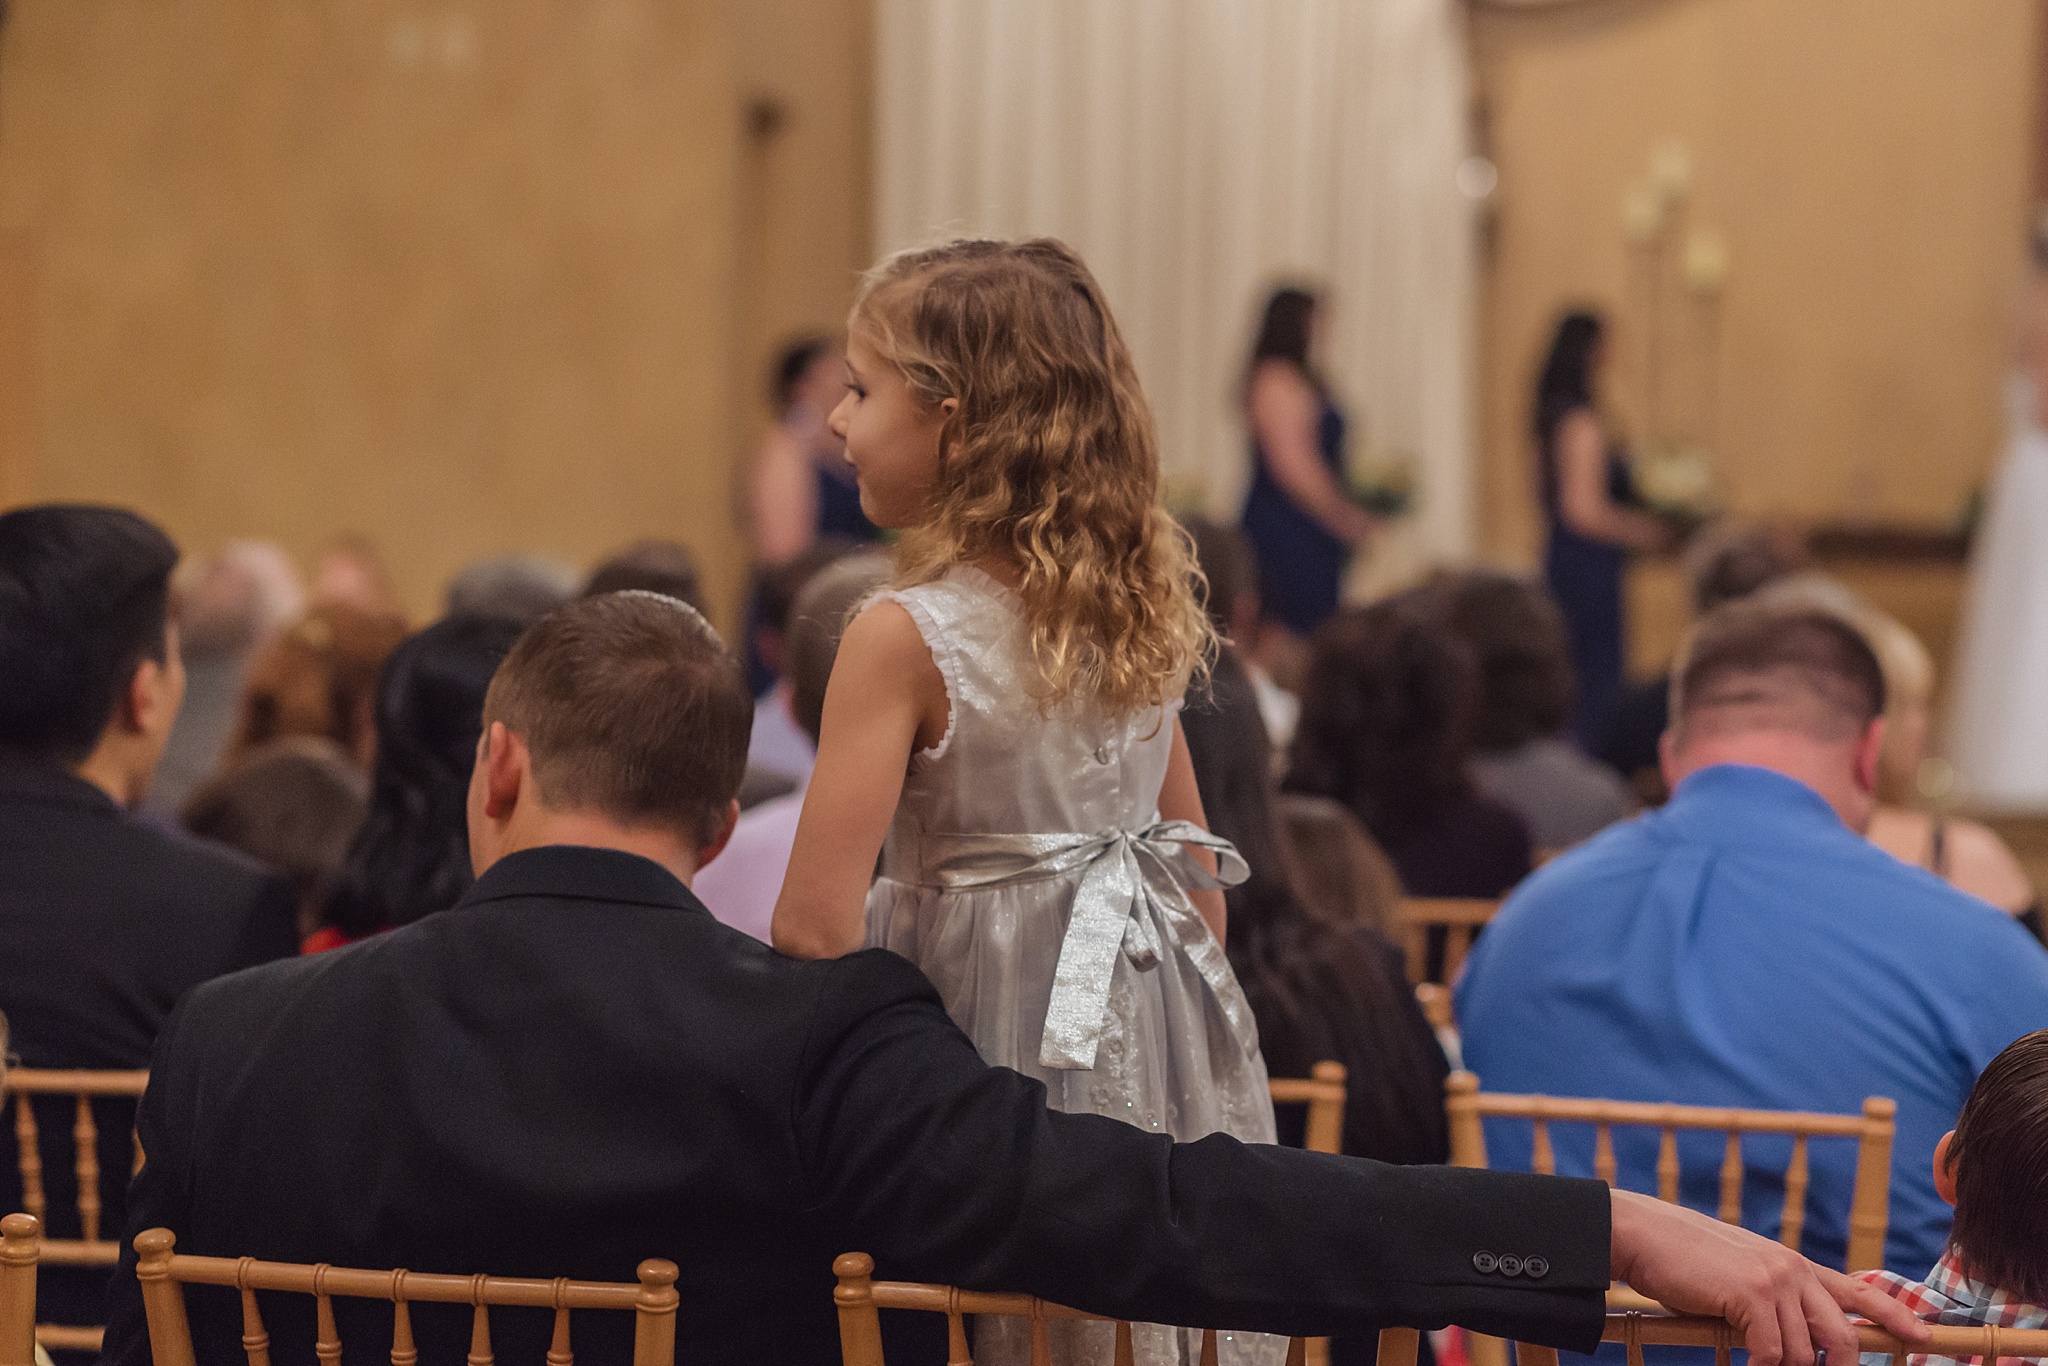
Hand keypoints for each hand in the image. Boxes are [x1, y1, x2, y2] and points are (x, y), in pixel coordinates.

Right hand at [1609, 1190, 1928, 1365]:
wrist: (1646, 1235)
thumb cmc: (1685, 1259)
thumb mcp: (1742, 1272)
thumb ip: (1776, 1297)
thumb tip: (1797, 1339)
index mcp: (1793, 1264)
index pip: (1859, 1292)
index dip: (1895, 1316)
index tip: (1924, 1336)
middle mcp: (1793, 1269)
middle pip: (1842, 1337)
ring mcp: (1775, 1280)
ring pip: (1803, 1353)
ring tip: (1755, 1359)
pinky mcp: (1752, 1294)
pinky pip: (1771, 1353)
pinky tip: (1742, 1360)